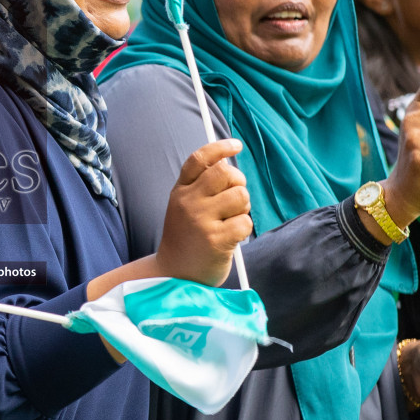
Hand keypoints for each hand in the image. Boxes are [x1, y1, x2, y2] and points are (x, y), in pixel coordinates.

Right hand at [155, 138, 252, 286]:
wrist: (174, 274)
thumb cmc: (187, 238)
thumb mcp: (183, 207)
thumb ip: (200, 186)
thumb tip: (229, 166)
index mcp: (180, 191)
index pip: (199, 159)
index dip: (220, 147)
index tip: (236, 145)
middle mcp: (188, 202)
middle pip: (226, 173)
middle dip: (238, 183)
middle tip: (235, 200)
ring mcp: (201, 221)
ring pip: (240, 196)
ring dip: (243, 208)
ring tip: (230, 222)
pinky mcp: (216, 240)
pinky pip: (245, 222)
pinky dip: (244, 230)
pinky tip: (231, 238)